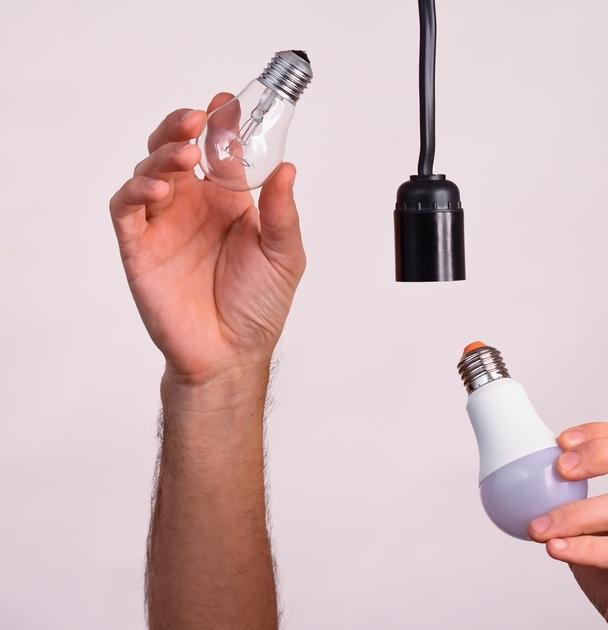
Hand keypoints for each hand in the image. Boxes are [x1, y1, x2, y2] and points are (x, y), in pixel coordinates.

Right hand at [109, 95, 305, 383]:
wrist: (230, 354)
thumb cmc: (259, 306)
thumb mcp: (284, 255)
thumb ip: (281, 213)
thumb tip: (286, 168)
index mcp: (229, 202)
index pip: (219, 152)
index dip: (220, 125)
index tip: (227, 103)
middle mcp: (194, 206)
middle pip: (175, 149)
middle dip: (180, 127)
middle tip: (196, 119)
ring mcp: (164, 224)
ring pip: (149, 170)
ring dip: (161, 154)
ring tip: (182, 155)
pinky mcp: (139, 246)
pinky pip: (127, 207)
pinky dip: (137, 190)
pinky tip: (160, 190)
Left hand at [528, 422, 607, 629]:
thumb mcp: (599, 530)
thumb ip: (579, 504)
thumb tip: (531, 483)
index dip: (602, 432)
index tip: (561, 440)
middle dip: (601, 452)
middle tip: (561, 467)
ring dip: (576, 514)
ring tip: (541, 526)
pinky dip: (586, 548)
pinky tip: (558, 549)